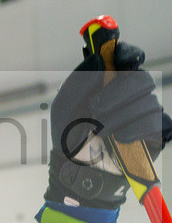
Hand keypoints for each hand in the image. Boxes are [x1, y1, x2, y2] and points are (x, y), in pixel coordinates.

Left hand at [47, 42, 171, 207]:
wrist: (75, 169)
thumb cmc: (68, 135)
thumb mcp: (64, 106)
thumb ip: (78, 80)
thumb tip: (99, 57)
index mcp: (109, 82)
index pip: (128, 58)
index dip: (127, 53)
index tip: (118, 59)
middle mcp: (131, 95)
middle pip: (142, 79)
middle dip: (117, 93)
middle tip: (95, 108)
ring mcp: (144, 114)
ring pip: (148, 103)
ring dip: (118, 117)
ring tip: (99, 131)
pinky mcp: (155, 134)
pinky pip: (157, 124)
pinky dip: (134, 131)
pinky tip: (118, 140)